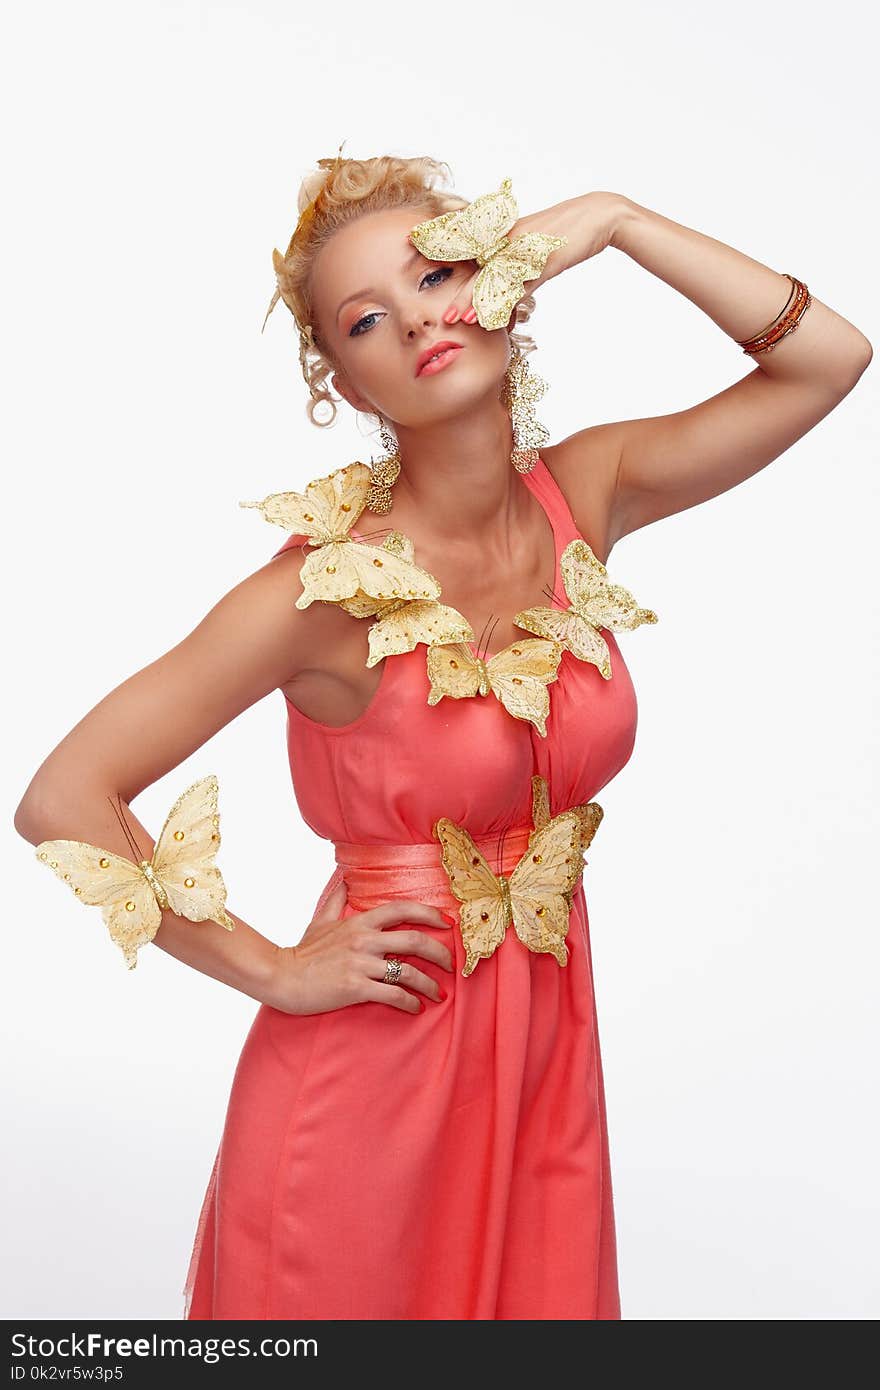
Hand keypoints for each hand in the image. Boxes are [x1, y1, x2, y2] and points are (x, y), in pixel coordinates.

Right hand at [264, 877, 455, 1016]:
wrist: (282, 977)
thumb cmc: (302, 952)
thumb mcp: (320, 921)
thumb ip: (336, 901)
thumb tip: (344, 879)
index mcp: (359, 922)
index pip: (402, 909)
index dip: (429, 914)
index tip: (447, 923)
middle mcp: (363, 939)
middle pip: (414, 939)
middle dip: (440, 953)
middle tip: (451, 964)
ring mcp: (360, 964)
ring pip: (408, 971)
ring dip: (429, 984)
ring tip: (438, 994)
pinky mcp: (355, 987)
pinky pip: (392, 994)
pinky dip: (409, 1002)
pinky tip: (415, 1008)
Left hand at [441, 190, 626, 326]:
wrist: (597, 217)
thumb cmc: (565, 236)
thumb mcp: (536, 258)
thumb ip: (518, 279)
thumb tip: (503, 304)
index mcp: (504, 235)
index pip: (470, 249)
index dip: (444, 256)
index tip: (420, 260)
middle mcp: (508, 239)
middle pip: (476, 268)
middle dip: (457, 292)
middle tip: (440, 314)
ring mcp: (523, 247)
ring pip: (493, 277)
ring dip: (474, 299)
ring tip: (457, 318)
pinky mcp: (541, 256)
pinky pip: (518, 281)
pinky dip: (504, 298)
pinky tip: (492, 313)